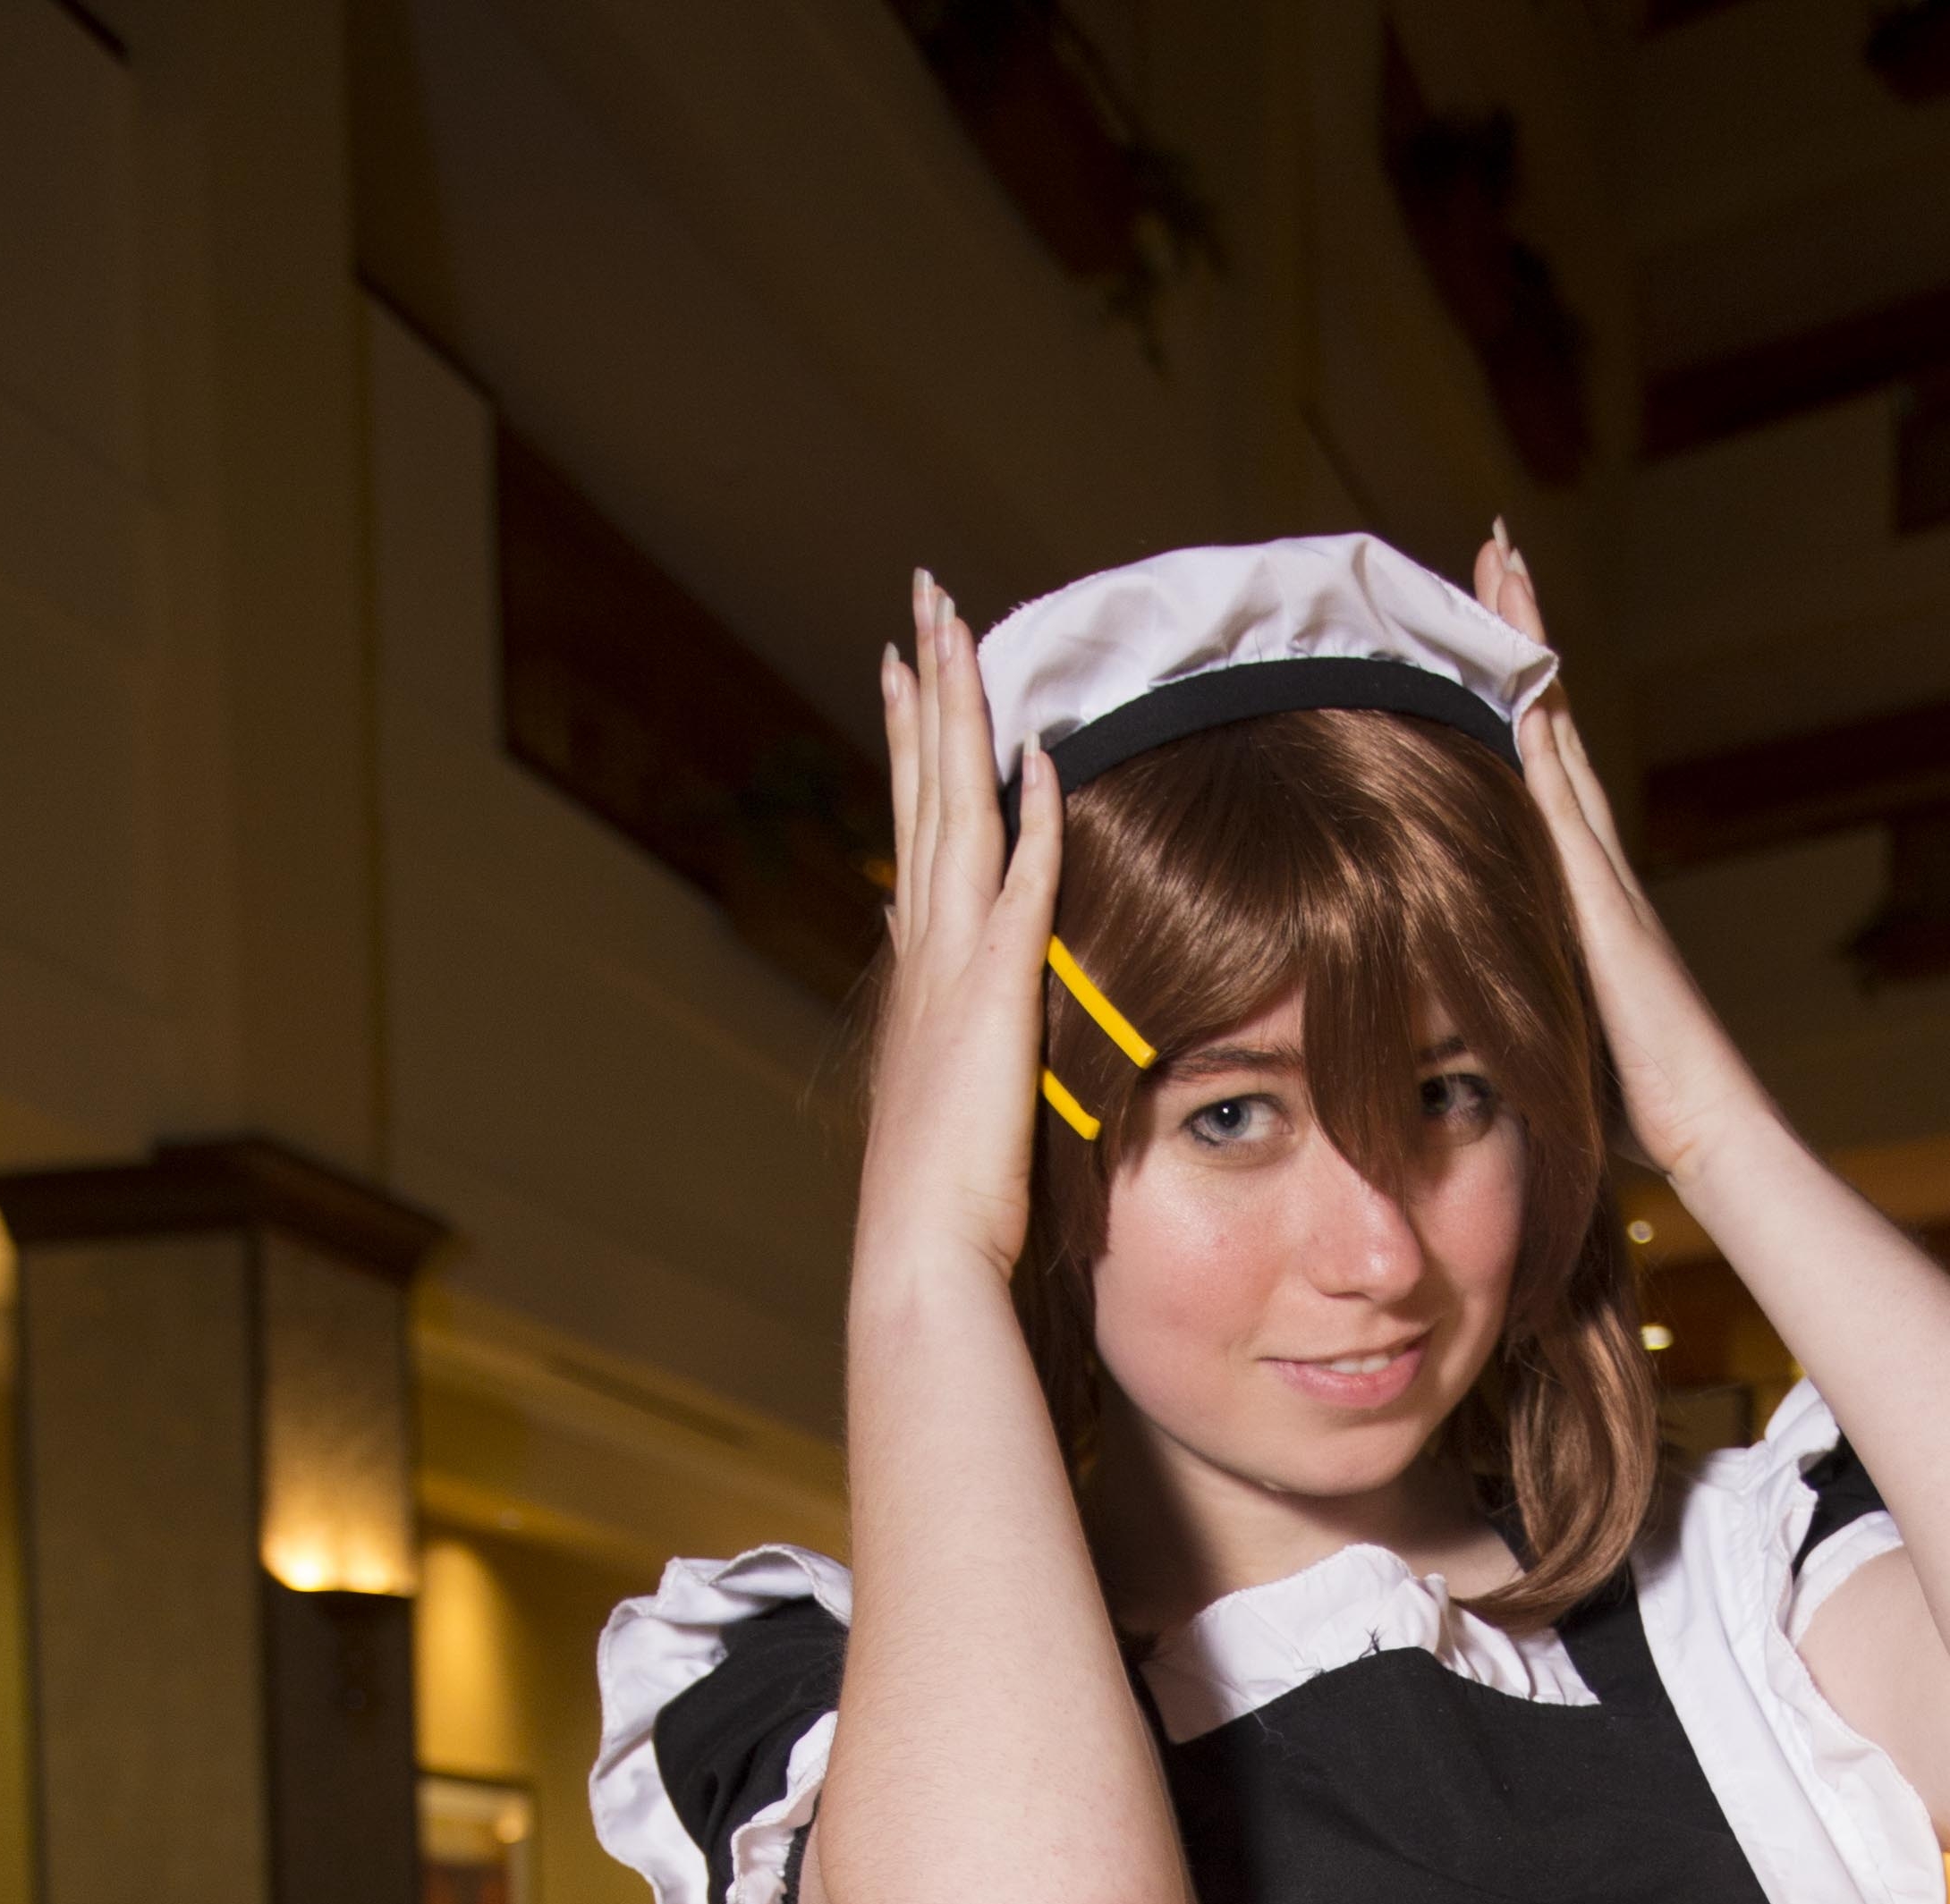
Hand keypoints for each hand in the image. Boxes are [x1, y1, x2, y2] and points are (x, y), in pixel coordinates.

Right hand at [858, 574, 1063, 1292]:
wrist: (919, 1258)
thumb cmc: (942, 1210)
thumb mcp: (944, 1098)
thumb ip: (944, 1025)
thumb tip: (925, 964)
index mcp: (917, 977)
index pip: (915, 835)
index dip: (911, 750)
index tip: (906, 673)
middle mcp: (923, 955)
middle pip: (925, 793)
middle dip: (926, 691)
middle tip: (925, 599)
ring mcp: (952, 971)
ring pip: (956, 811)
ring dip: (959, 715)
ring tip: (956, 625)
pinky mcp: (993, 998)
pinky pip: (1018, 888)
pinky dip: (1030, 820)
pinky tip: (1043, 754)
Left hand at [1473, 528, 1772, 1194]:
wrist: (1706, 1126)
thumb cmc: (1639, 1100)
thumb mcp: (1556, 1025)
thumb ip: (1522, 989)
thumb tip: (1463, 1005)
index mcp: (1585, 889)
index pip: (1540, 766)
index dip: (1515, 692)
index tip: (1486, 619)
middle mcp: (1598, 862)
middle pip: (1552, 721)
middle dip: (1523, 631)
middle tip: (1496, 546)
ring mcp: (1606, 874)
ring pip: (1558, 734)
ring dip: (1530, 646)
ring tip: (1501, 562)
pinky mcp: (1607, 905)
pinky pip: (1564, 801)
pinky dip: (1541, 735)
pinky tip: (1516, 676)